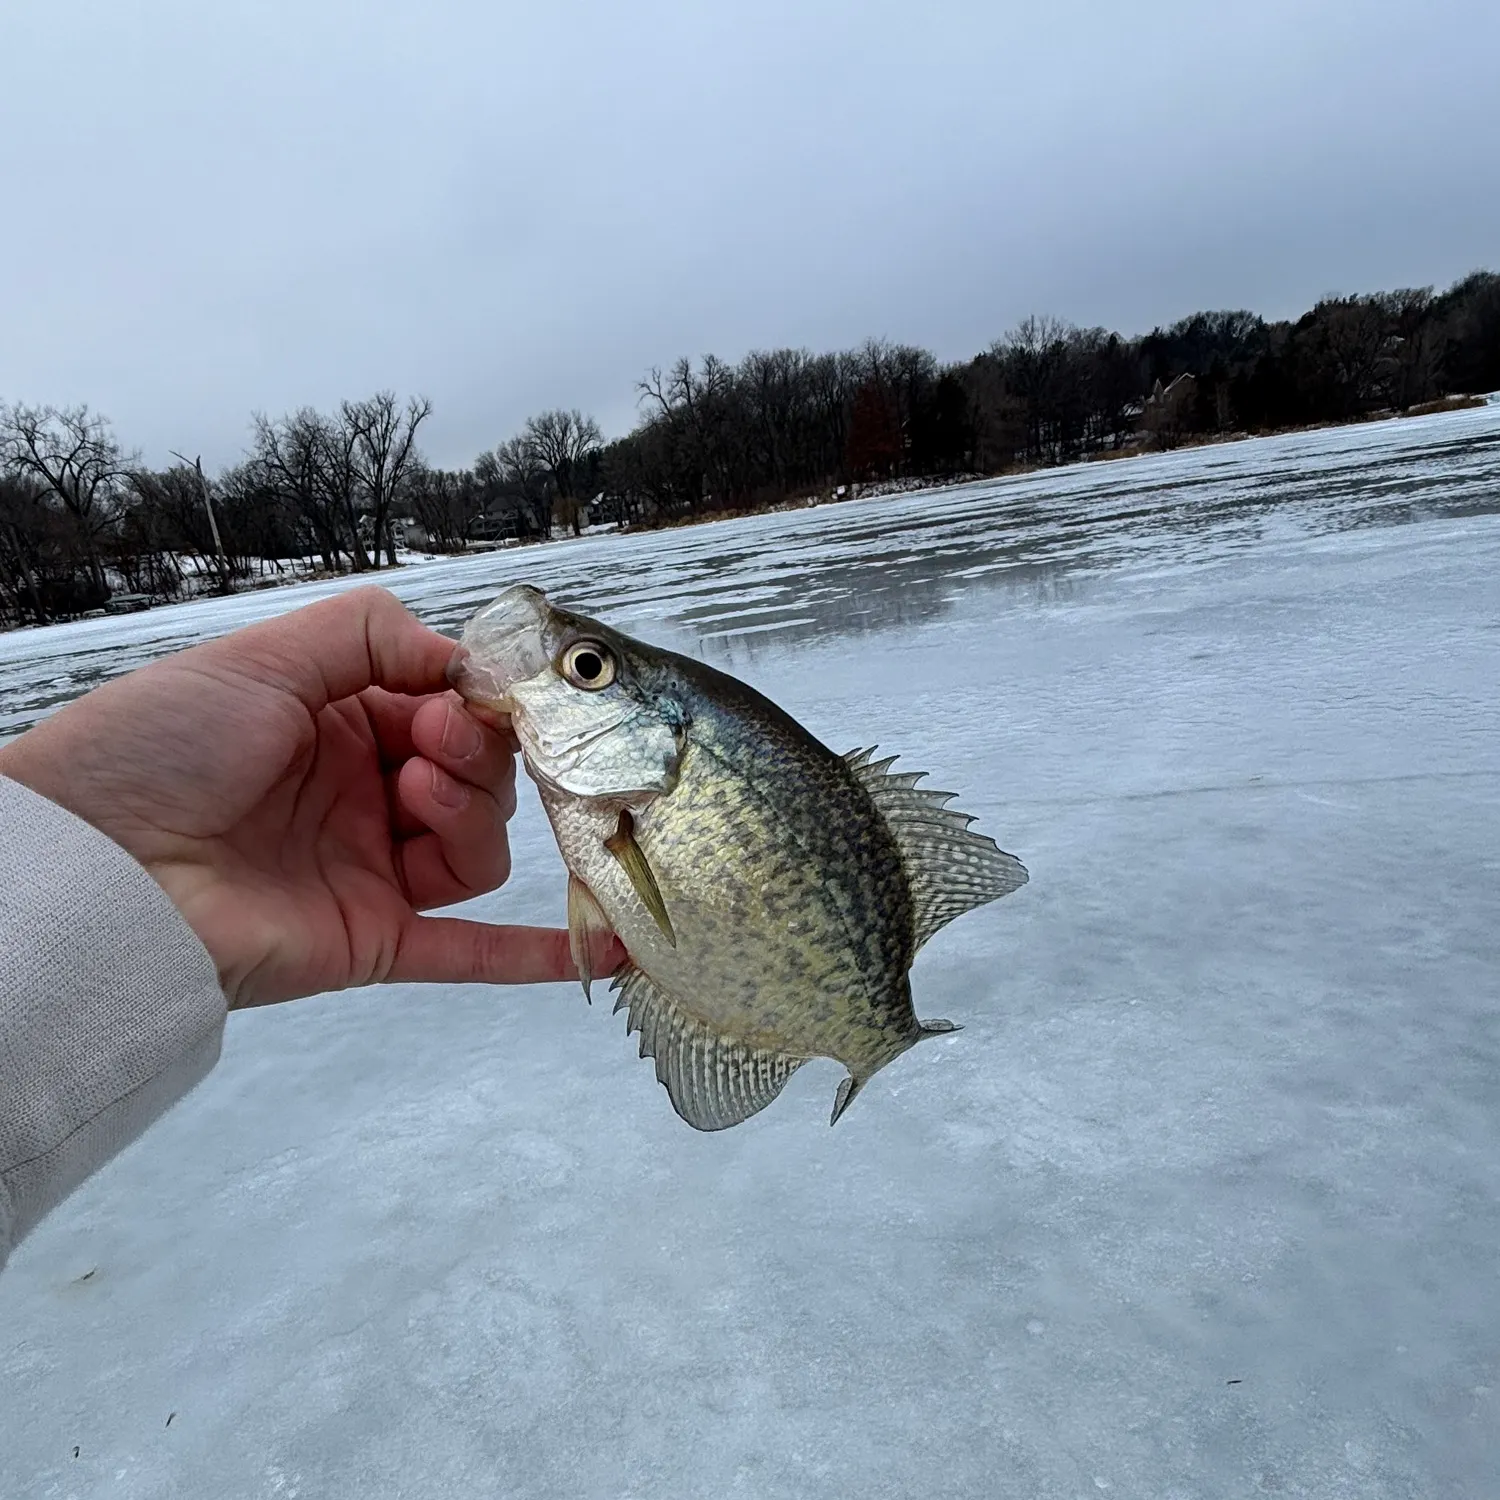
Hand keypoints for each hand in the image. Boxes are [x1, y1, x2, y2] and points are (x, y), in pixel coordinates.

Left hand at [0, 585, 606, 1007]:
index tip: (467, 695)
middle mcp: (365, 795)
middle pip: (476, 778)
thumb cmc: (161, 747)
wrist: (92, 864)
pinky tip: (606, 944)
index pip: (448, 708)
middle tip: (423, 747)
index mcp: (341, 723)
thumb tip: (466, 663)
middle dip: (470, 753)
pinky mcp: (375, 940)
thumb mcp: (265, 656)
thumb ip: (372, 634)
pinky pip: (470, 951)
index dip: (472, 701)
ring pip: (479, 850)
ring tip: (418, 799)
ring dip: (471, 816)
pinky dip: (536, 951)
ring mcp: (373, 871)